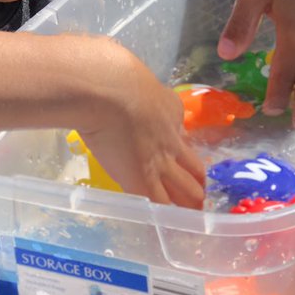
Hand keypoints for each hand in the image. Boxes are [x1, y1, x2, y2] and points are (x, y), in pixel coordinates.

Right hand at [77, 40, 206, 207]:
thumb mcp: (121, 67)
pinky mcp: (143, 181)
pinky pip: (161, 207)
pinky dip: (167, 221)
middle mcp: (171, 137)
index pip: (178, 131)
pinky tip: (171, 232)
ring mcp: (160, 161)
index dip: (180, 147)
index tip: (177, 155)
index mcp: (168, 107)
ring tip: (192, 221)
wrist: (102, 85)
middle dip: (198, 183)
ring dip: (190, 205)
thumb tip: (96, 62)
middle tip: (198, 197)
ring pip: (187, 190)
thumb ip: (115, 76)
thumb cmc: (104, 69)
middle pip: (195, 167)